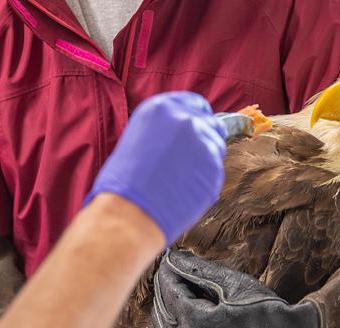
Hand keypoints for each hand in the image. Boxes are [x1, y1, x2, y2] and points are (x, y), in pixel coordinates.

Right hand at [85, 92, 227, 244]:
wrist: (128, 212)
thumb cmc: (123, 182)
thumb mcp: (139, 138)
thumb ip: (165, 130)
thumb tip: (183, 136)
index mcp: (161, 107)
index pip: (195, 103)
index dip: (196, 118)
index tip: (194, 131)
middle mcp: (185, 119)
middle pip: (211, 124)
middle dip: (203, 140)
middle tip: (185, 162)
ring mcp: (203, 143)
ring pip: (216, 149)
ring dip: (203, 162)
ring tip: (178, 180)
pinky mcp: (214, 169)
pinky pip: (214, 172)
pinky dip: (203, 182)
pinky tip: (183, 191)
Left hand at [144, 250, 321, 327]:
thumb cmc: (269, 312)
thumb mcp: (235, 285)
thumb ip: (198, 271)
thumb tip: (171, 256)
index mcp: (199, 324)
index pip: (171, 293)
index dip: (167, 275)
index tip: (167, 261)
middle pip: (165, 315)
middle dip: (164, 292)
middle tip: (167, 274)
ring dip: (163, 316)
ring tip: (166, 296)